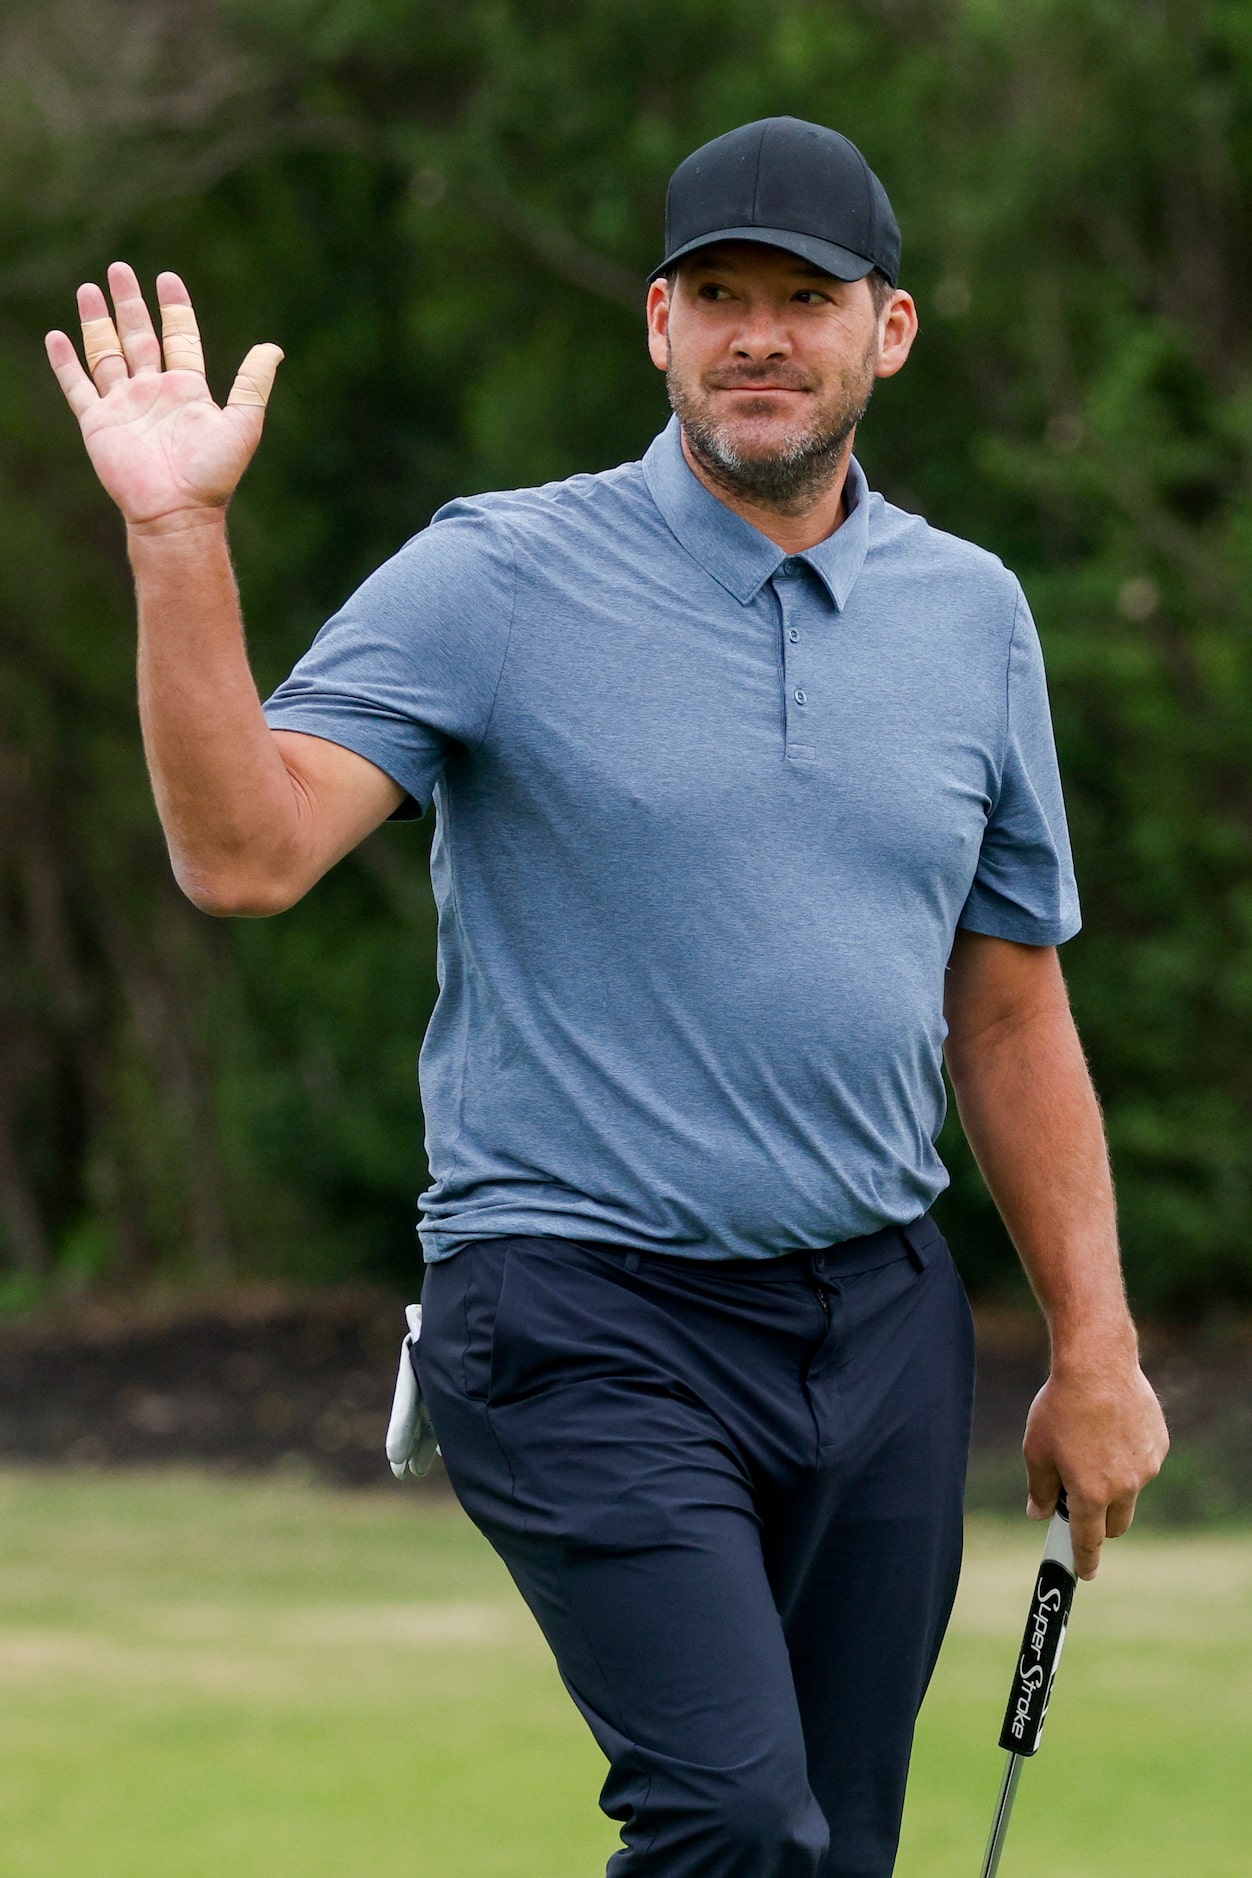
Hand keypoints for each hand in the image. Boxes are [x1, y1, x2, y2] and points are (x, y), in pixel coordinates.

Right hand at [45, 262, 282, 530]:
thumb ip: (253, 384)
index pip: (179, 337)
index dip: (174, 308)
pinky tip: (57, 337)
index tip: (167, 278)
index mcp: (187, 390)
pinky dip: (66, 362)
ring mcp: (124, 407)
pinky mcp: (98, 424)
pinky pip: (78, 386)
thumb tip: (275, 348)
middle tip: (119, 268)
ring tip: (88, 288)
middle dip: (129, 303)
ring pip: (106, 353)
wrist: (177, 512)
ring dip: (97, 322)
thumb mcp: (243, 424)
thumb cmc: (212, 475)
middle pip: (138, 336)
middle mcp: (154, 393)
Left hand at [1023, 1355, 1168, 1578]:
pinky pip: (1142, 1462)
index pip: (1089, 1540)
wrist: (1097, 1364)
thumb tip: (1040, 1513)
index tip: (1086, 1573)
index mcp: (1091, 1493)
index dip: (1086, 1560)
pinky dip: (1127, 1456)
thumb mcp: (1036, 1449)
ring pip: (1130, 1490)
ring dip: (1113, 1482)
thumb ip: (1041, 1489)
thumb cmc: (1060, 1407)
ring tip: (1091, 1443)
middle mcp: (1124, 1487)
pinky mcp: (1158, 1445)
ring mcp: (1146, 1466)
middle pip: (1115, 1523)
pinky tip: (1110, 1427)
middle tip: (1080, 1497)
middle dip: (1100, 1520)